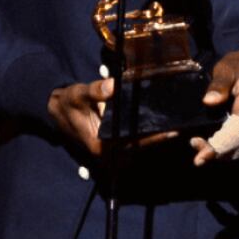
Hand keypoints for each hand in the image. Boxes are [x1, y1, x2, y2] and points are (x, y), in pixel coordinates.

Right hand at [47, 78, 177, 158]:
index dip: (154, 138)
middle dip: (160, 137)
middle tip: (182, 125)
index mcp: (102, 146)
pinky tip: (161, 122)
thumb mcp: (78, 94)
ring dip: (155, 136)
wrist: (56, 111)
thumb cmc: (68, 103)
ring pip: (139, 146)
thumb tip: (114, 85)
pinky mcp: (113, 145)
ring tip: (177, 123)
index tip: (172, 130)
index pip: (134, 144)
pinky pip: (134, 142)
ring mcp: (111, 151)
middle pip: (140, 147)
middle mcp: (108, 154)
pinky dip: (147, 134)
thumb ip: (95, 90)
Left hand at [191, 29, 238, 165]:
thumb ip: (219, 84)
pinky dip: (238, 149)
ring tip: (206, 149)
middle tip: (198, 154)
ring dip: (227, 153)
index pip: (234, 134)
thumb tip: (208, 101)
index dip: (216, 147)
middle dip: (218, 153)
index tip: (199, 154)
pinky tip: (223, 145)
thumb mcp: (227, 67)